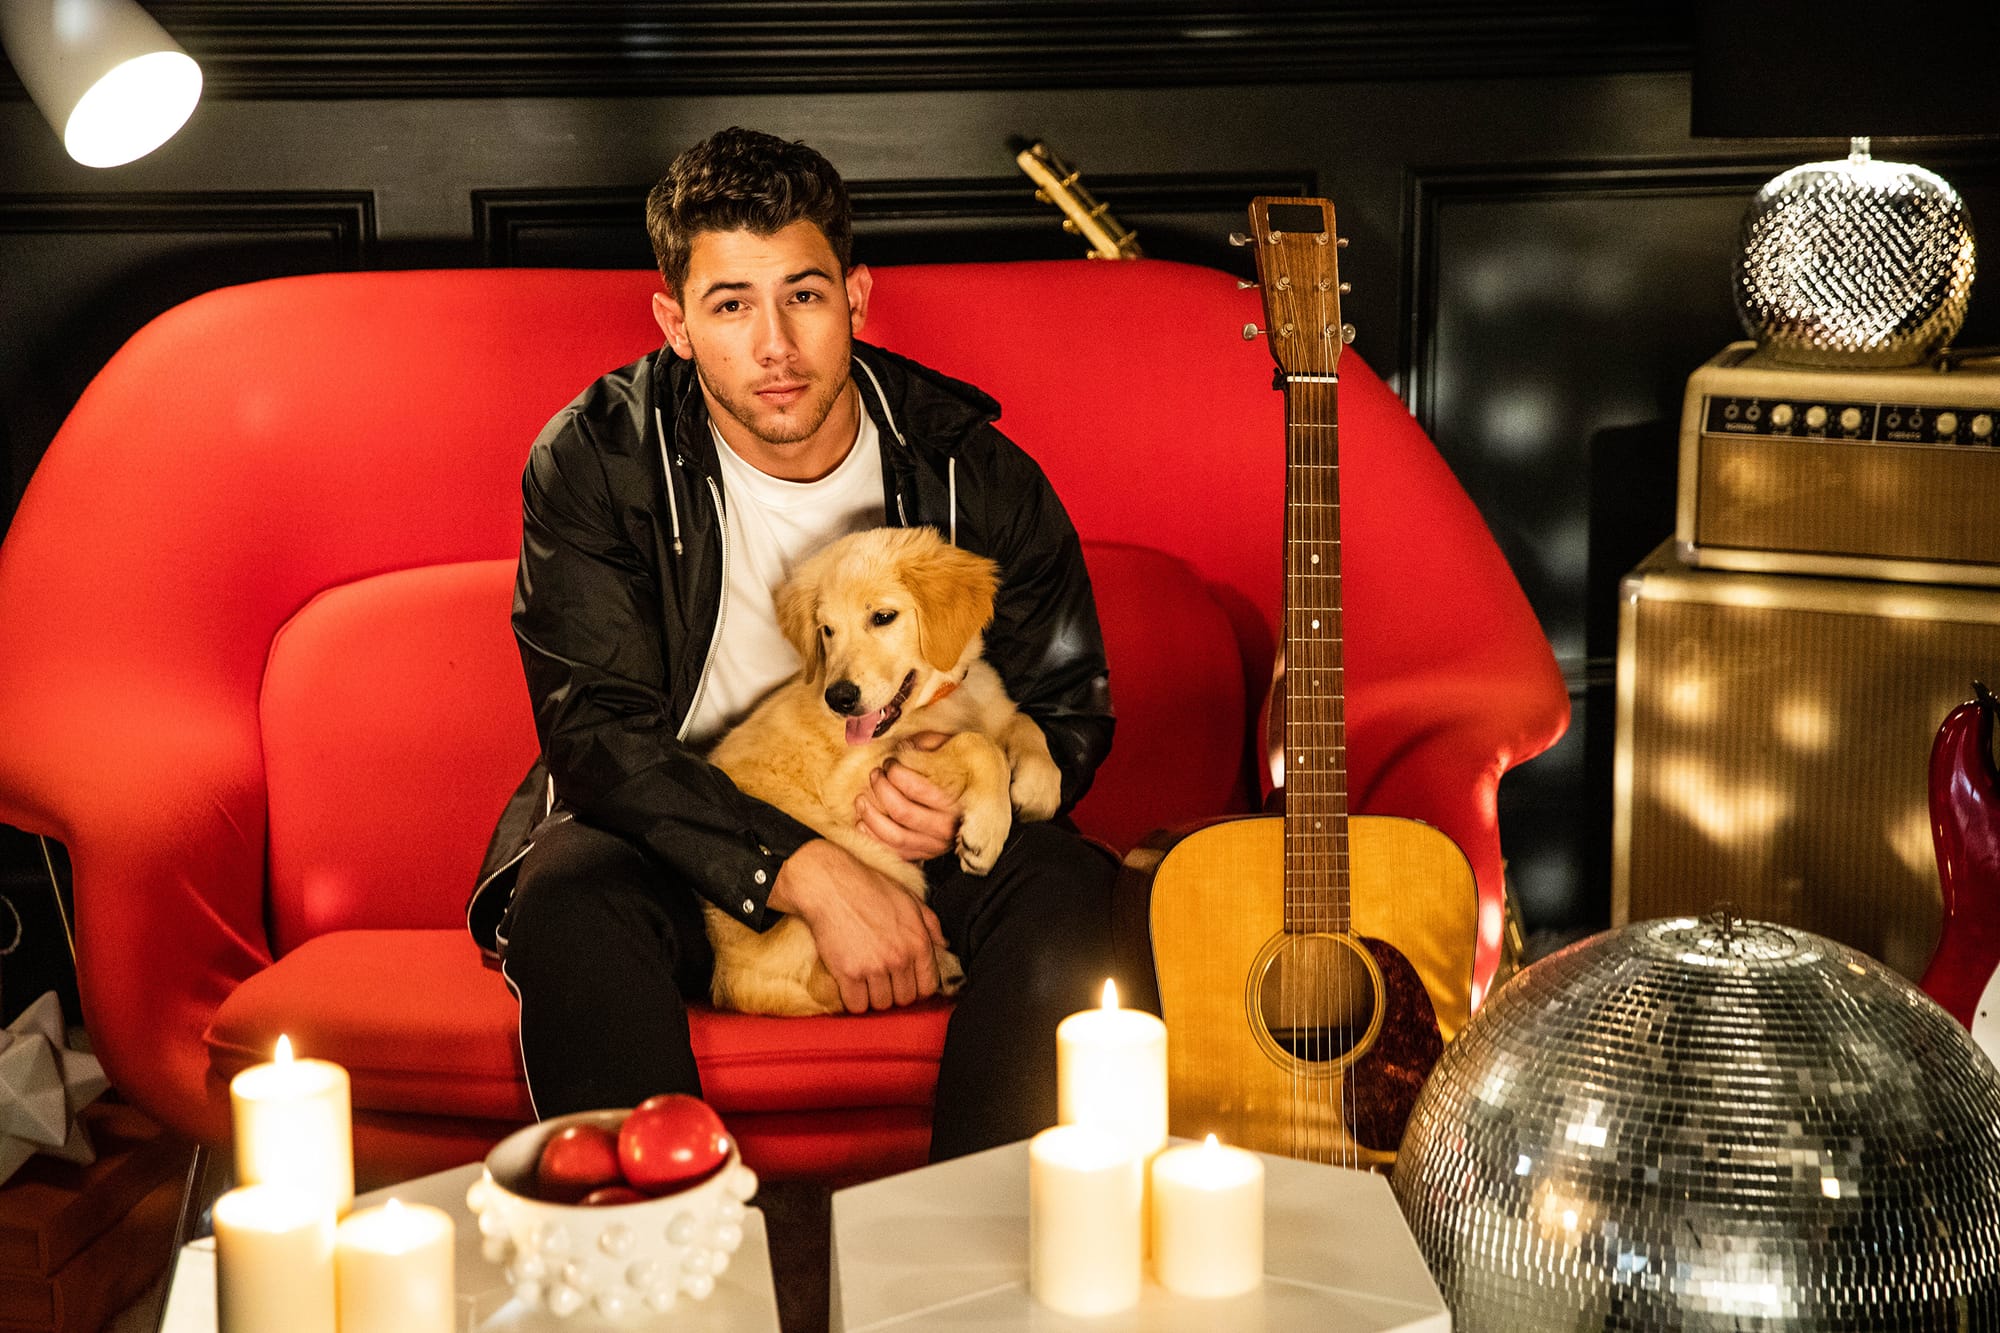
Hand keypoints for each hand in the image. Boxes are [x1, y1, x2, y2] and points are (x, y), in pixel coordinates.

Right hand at [768, 840, 949, 1012]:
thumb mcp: (910, 900)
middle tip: (881, 981)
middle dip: (894, 993)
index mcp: (919, 942)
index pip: (927, 987)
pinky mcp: (849, 973)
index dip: (916, 989)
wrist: (832, 887)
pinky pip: (856, 1005)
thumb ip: (931, 925)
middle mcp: (900, 958)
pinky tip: (850, 986)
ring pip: (881, 1004)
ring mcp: (874, 967)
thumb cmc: (870, 890)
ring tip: (865, 982)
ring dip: (873, 997)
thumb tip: (944, 945)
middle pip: (904, 999)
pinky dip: (853, 1001)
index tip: (903, 983)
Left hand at [854, 731, 959, 862]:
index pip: (917, 789)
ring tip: (861, 799)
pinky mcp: (921, 855)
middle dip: (881, 790)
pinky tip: (862, 822)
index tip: (889, 763)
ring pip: (894, 836)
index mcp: (954, 802)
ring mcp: (933, 845)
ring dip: (871, 816)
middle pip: (902, 812)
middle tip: (875, 775)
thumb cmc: (958, 775)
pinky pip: (892, 852)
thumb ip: (931, 744)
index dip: (895, 773)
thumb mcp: (951, 753)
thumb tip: (904, 744)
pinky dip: (872, 838)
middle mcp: (945, 828)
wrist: (975, 809)